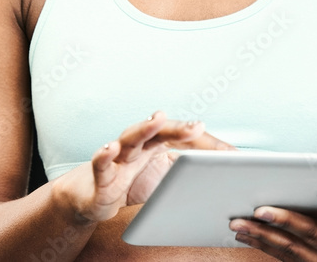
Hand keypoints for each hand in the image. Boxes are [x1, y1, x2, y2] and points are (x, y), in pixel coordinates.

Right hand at [53, 110, 236, 223]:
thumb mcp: (162, 182)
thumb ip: (186, 176)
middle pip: (157, 132)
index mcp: (153, 147)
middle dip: (177, 128)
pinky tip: (110, 148)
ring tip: (157, 118)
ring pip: (129, 140)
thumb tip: (220, 179)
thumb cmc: (128, 185)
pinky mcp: (100, 178)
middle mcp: (136, 148)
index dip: (201, 142)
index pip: (177, 137)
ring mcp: (117, 160)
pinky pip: (101, 164)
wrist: (88, 199)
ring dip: (143, 129)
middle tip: (197, 126)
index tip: (228, 152)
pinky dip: (104, 155)